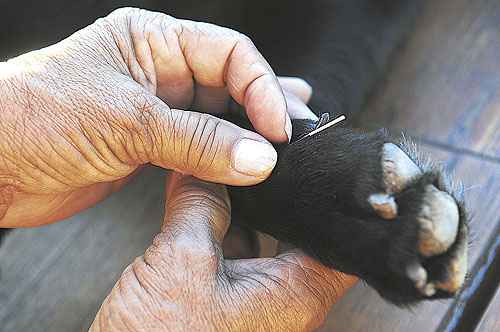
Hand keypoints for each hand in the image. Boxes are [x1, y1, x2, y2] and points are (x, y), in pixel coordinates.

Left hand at [0, 8, 292, 226]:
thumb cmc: (36, 118)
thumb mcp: (127, 121)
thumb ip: (199, 141)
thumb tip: (259, 157)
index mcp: (153, 42)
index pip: (229, 54)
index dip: (262, 88)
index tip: (279, 128)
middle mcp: (160, 71)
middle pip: (231, 84)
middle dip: (265, 108)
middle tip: (297, 133)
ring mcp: (157, 110)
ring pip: (219, 117)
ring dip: (250, 133)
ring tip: (287, 141)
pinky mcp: (150, 146)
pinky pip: (200, 147)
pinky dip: (225, 157)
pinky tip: (248, 162)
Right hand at [90, 173, 356, 331]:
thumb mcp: (180, 261)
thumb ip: (200, 206)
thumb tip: (205, 171)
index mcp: (296, 294)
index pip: (342, 240)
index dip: (337, 200)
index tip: (324, 165)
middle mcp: (286, 299)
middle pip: (301, 231)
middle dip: (280, 193)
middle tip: (266, 157)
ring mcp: (256, 300)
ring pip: (266, 239)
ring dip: (247, 209)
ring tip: (228, 172)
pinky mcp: (228, 301)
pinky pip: (237, 254)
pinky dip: (223, 227)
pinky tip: (202, 199)